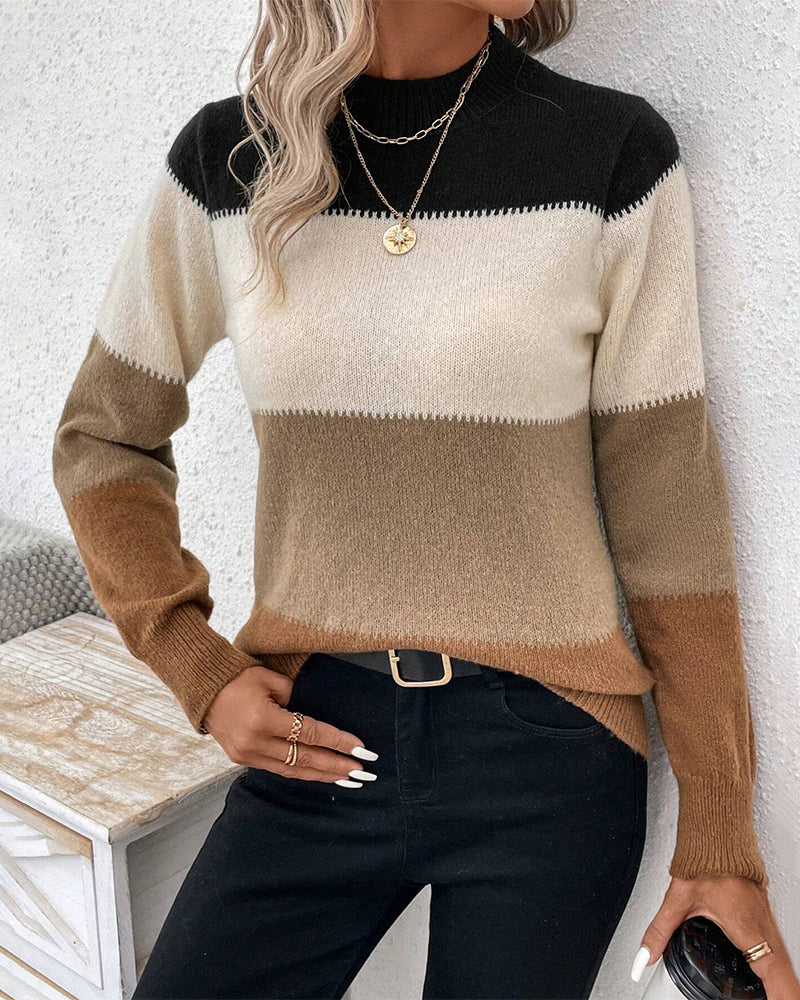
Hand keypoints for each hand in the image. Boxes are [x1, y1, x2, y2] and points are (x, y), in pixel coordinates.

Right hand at [200, 665, 378, 784]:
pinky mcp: (243, 760)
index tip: (361, 748)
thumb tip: (313, 717)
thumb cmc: (239, 678)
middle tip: (361, 771)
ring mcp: (248, 755)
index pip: (310, 734)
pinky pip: (279, 770)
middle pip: (305, 758)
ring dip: (321, 775)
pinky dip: (301, 773)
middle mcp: (256, 742)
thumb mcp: (270, 678)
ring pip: (293, 770)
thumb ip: (295, 697)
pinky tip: (319, 775)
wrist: (204, 690)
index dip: (337, 742)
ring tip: (346, 778)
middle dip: (335, 765)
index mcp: (263, 719)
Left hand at [632, 875, 799, 998]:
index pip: (775, 974)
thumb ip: (660, 933)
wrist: (717, 833)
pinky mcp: (763, 911)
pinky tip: (770, 973)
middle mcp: (762, 925)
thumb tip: (644, 957)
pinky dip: (779, 964)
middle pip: (785, 971)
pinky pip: (778, 944)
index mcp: (748, 928)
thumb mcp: (678, 901)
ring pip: (783, 957)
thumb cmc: (705, 860)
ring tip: (779, 997)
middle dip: (786, 994)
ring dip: (783, 980)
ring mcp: (766, 917)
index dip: (783, 996)